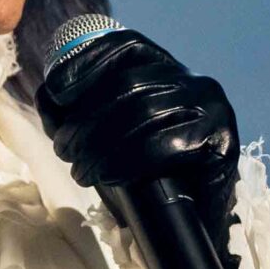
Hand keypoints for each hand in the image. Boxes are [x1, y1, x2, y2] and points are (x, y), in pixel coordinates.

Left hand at [36, 29, 240, 267]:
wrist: (193, 222)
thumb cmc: (146, 175)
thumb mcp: (108, 137)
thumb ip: (79, 114)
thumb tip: (46, 98)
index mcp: (167, 69)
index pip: (125, 46)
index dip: (87, 62)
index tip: (56, 90)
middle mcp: (193, 80)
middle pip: (128, 86)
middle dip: (86, 120)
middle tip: (64, 150)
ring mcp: (213, 108)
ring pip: (144, 113)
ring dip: (102, 145)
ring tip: (82, 170)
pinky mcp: (223, 141)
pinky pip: (168, 145)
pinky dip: (131, 161)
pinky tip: (111, 176)